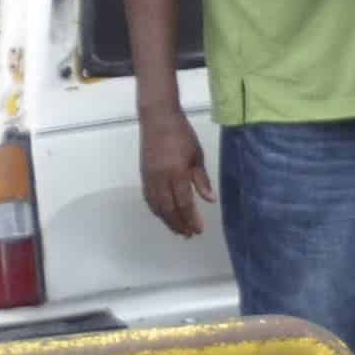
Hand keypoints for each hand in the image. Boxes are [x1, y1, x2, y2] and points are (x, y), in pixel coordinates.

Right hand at [139, 105, 213, 239]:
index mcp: (176, 173)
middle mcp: (160, 179)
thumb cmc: (182, 135)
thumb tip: (209, 200)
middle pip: (169, 209)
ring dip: (167, 220)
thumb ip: (202, 180)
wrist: (158, 119)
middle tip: (188, 235)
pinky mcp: (144, 175)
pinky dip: (156, 210)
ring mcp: (149, 178)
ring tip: (178, 230)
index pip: (183, 203)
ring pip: (157, 206)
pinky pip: (149, 198)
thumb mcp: (197, 156)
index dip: (190, 219)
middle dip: (179, 224)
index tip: (198, 230)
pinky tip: (163, 215)